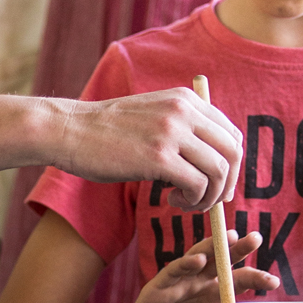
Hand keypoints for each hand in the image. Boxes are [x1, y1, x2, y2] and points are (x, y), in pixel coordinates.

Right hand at [59, 86, 243, 208]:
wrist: (69, 130)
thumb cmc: (106, 130)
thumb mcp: (151, 114)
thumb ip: (181, 126)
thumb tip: (210, 158)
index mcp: (185, 99)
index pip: (232, 133)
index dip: (233, 164)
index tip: (219, 184)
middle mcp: (184, 111)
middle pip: (233, 152)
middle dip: (228, 183)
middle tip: (211, 201)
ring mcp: (171, 133)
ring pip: (218, 171)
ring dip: (210, 196)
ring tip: (187, 203)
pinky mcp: (158, 158)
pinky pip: (197, 185)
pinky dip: (193, 200)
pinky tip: (173, 200)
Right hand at [115, 233, 276, 302]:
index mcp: (213, 294)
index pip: (238, 280)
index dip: (255, 278)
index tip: (274, 281)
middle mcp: (198, 283)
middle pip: (222, 261)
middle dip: (240, 249)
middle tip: (256, 238)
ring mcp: (179, 282)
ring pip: (199, 258)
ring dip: (214, 247)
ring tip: (232, 238)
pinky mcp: (159, 286)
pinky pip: (174, 271)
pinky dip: (186, 264)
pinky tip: (199, 260)